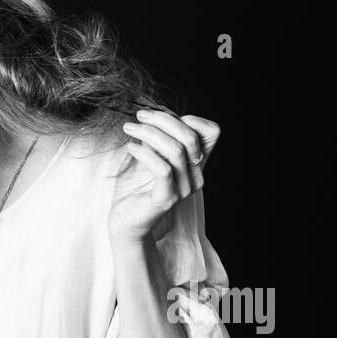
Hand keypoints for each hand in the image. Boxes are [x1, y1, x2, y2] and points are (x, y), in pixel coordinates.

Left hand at [108, 108, 220, 242]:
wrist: (125, 222)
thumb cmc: (135, 188)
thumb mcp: (149, 155)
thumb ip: (157, 138)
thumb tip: (154, 115)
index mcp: (195, 164)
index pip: (211, 132)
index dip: (190, 118)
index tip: (160, 117)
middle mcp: (195, 176)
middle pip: (190, 137)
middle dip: (163, 119)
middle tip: (139, 115)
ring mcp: (183, 189)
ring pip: (176, 150)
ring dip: (149, 133)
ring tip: (129, 128)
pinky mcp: (167, 199)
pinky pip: (162, 168)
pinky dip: (144, 153)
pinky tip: (130, 148)